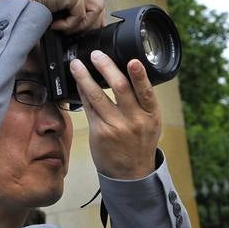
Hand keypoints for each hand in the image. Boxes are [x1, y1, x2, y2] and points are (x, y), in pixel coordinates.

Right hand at [0, 0, 104, 33]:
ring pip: (96, 10)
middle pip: (98, 6)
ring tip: (59, 30)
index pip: (90, 2)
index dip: (89, 22)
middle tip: (73, 37)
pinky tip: (53, 25)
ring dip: (78, 26)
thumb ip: (64, 19)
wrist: (5, 3)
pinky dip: (70, 25)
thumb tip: (80, 37)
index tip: (79, 37)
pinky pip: (84, 13)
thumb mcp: (45, 16)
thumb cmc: (17, 12)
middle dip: (89, 26)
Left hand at [72, 52, 160, 180]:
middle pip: (120, 88)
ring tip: (77, 65)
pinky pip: (88, 107)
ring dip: (84, 77)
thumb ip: (142, 101)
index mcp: (151, 115)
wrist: (132, 172)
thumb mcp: (150, 122)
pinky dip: (82, 92)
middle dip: (106, 67)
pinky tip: (78, 82)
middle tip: (97, 55)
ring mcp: (116, 127)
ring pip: (97, 96)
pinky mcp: (100, 132)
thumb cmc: (140, 142)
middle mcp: (135, 121)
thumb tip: (126, 73)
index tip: (132, 61)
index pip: (146, 92)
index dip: (139, 75)